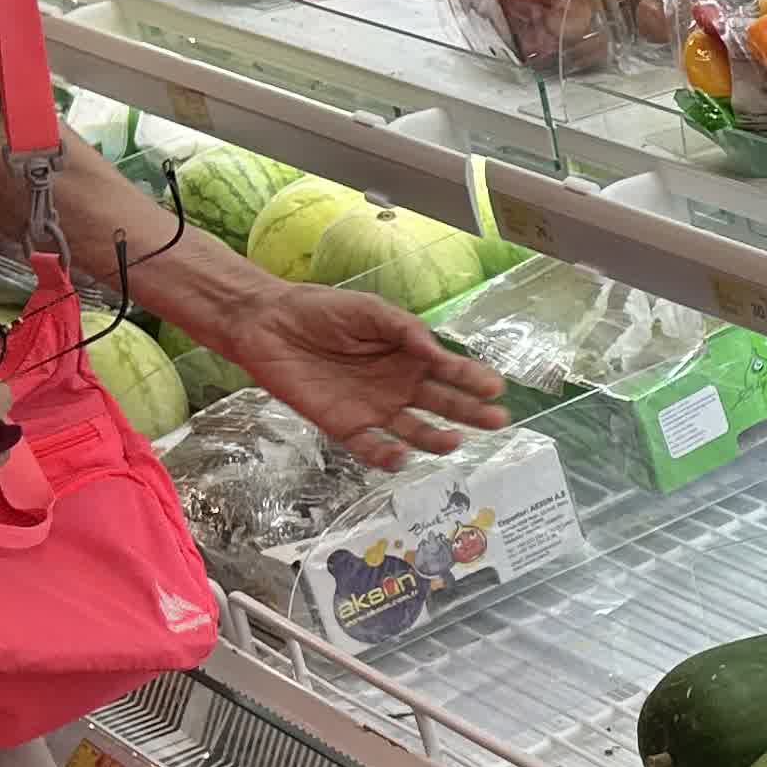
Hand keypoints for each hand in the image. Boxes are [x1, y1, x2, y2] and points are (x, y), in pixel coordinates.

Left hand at [230, 283, 508, 470]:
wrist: (268, 325)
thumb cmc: (321, 310)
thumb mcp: (369, 310)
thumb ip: (404, 330)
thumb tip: (434, 350)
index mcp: (409, 355)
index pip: (449, 370)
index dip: (472, 379)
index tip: (494, 387)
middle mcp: (399, 386)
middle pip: (443, 404)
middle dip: (471, 412)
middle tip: (497, 420)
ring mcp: (374, 409)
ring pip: (415, 431)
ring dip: (436, 439)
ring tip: (454, 441)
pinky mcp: (345, 427)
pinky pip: (372, 448)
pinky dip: (387, 456)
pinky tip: (401, 456)